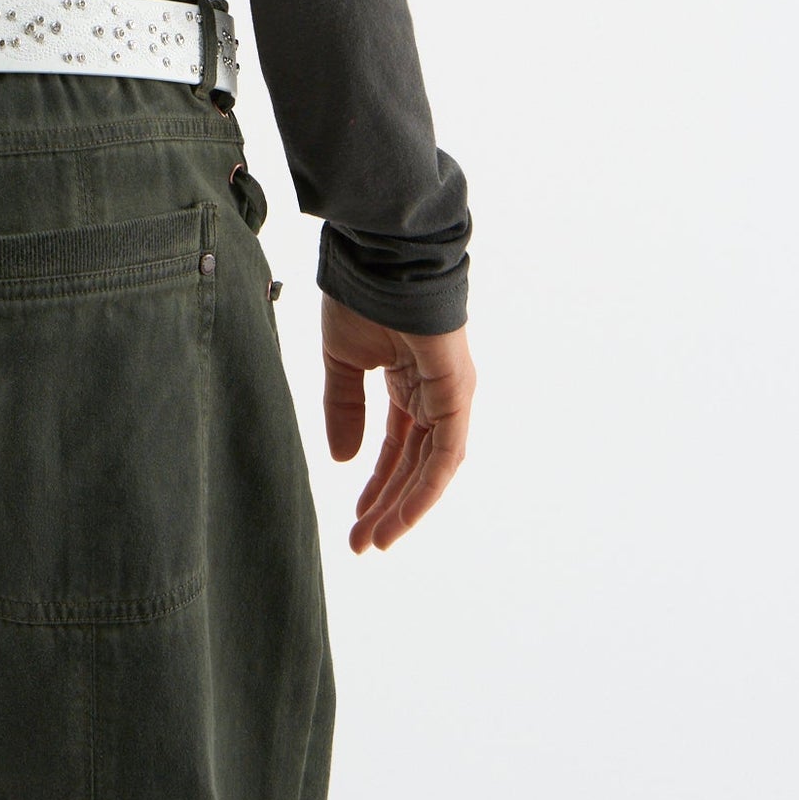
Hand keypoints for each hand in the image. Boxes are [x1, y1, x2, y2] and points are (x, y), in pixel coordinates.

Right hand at [320, 296, 474, 553]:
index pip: (398, 447)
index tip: (354, 519)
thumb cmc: (362, 294)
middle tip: (360, 543)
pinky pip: (445, 453)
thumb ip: (344, 408)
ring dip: (403, 507)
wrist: (381, 257)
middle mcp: (434, 395)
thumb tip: (342, 459)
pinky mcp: (456, 394)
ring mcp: (449, 396)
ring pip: (430, 467)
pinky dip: (425, 488)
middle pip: (413, 464)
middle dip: (387, 505)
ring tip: (374, 541)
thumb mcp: (343, 360)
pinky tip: (400, 515)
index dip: (377, 484)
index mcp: (409, 383)